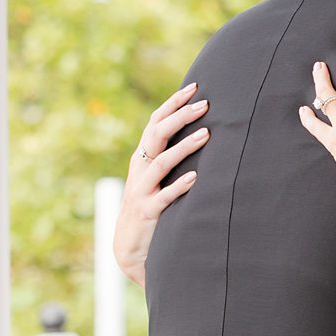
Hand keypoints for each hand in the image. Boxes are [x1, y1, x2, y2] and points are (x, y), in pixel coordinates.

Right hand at [115, 83, 209, 286]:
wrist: (130, 247)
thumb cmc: (150, 207)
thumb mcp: (156, 179)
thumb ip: (169, 157)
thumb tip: (200, 131)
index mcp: (142, 158)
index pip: (155, 122)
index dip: (173, 104)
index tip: (194, 88)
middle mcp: (140, 170)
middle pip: (156, 135)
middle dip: (180, 117)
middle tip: (205, 105)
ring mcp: (142, 190)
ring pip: (161, 163)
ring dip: (184, 147)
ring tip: (205, 135)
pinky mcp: (148, 212)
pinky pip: (164, 197)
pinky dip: (179, 186)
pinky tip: (196, 178)